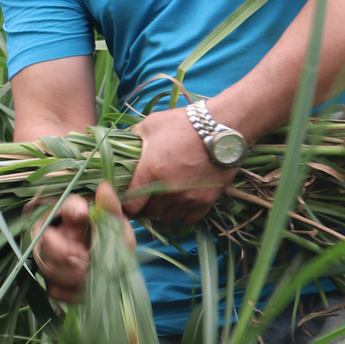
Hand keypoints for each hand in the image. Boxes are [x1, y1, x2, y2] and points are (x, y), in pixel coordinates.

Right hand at [29, 182, 134, 303]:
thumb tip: (104, 188)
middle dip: (64, 252)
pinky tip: (86, 290)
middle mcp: (54, 233)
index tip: (82, 214)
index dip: (71, 210)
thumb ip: (111, 209)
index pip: (65, 206)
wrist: (116, 268)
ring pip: (47, 267)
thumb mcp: (118, 226)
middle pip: (45, 241)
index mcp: (71, 214)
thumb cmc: (114, 241)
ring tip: (89, 276)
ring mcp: (51, 259)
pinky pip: (54, 289)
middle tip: (86, 259)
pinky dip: (71, 292)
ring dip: (70, 275)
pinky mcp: (53, 281)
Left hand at [125, 106, 236, 227]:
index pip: (130, 206)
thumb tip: (123, 148)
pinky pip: (189, 220)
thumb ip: (133, 139)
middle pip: (149, 214)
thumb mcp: (151, 124)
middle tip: (146, 199)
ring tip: (164, 200)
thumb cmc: (182, 123)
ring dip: (163, 212)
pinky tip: (180, 204)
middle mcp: (168, 190)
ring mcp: (188, 198)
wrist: (220, 127)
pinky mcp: (206, 200)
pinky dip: (182, 215)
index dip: (127, 207)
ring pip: (168, 219)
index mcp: (150, 172)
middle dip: (145, 208)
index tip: (128, 202)